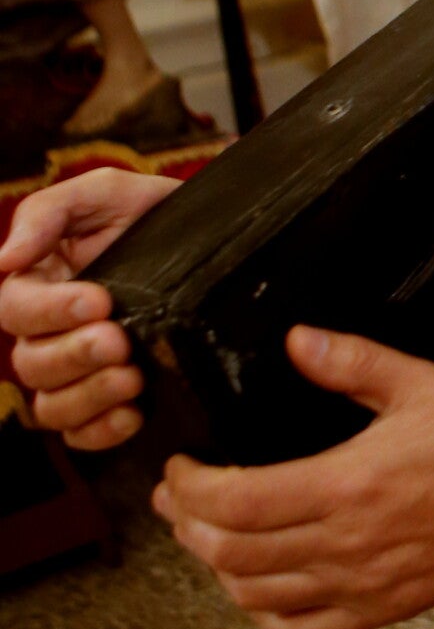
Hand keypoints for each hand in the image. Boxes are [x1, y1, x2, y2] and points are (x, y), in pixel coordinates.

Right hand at [0, 166, 178, 448]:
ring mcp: (77, 371)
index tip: (100, 301)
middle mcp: (48, 332)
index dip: (50, 311)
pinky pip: (82, 435)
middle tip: (119, 341)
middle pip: (32, 363)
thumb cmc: (151, 213)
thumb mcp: (107, 193)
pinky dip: (102, 432)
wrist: (217, 237)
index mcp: (37, 283)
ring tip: (131, 378)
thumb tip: (4, 260)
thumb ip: (49, 213)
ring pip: (52, 406)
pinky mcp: (108, 399)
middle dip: (74, 355)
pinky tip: (133, 414)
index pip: (15, 309)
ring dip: (88, 396)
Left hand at [154, 325, 433, 628]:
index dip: (191, 486)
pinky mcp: (376, 611)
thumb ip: (351, 361)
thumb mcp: (418, 383)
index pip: (235, 500)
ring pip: (254, 595)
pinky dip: (263, 613)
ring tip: (208, 535)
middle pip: (230, 552)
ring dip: (218, 567)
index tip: (182, 466)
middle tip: (179, 498)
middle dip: (188, 524)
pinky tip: (258, 584)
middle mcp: (344, 543)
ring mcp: (358, 584)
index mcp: (347, 485)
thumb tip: (296, 340)